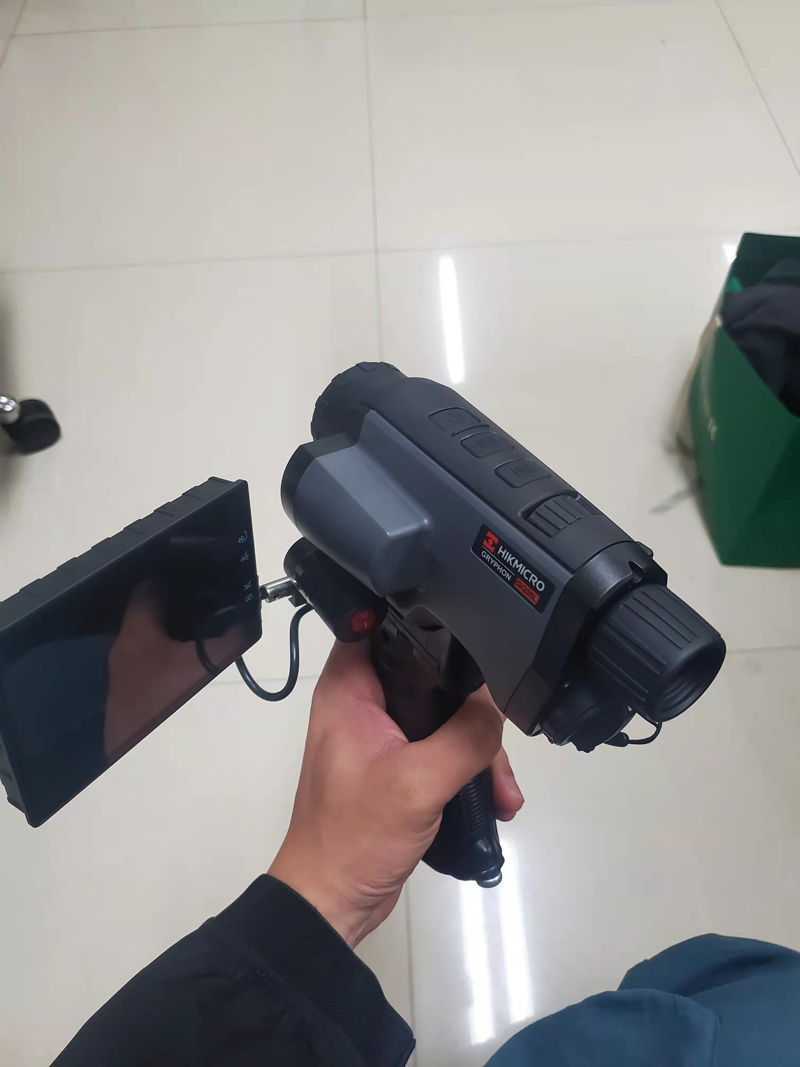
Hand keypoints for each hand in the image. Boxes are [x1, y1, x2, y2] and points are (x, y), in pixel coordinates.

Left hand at [269, 640, 523, 947]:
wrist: (335, 901)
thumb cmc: (357, 835)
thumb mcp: (418, 781)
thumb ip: (465, 735)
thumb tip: (499, 700)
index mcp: (349, 689)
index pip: (382, 622)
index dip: (424, 616)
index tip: (472, 629)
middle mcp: (362, 702)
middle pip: (428, 673)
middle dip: (472, 703)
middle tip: (500, 733)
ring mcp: (382, 736)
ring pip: (443, 715)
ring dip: (479, 748)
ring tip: (504, 788)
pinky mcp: (398, 765)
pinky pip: (443, 749)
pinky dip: (470, 770)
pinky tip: (496, 797)